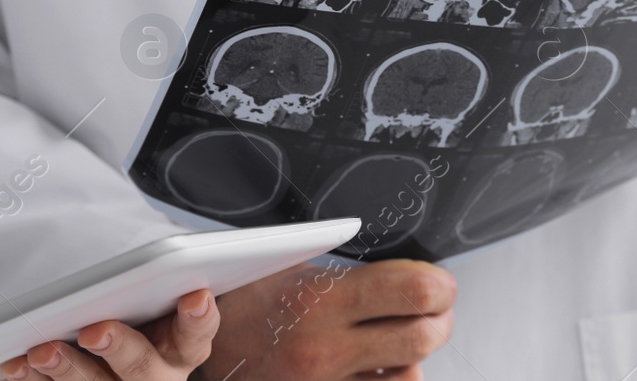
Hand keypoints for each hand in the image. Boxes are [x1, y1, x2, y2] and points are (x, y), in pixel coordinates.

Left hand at [0, 289, 218, 380]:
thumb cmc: (141, 318)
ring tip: (42, 352)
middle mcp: (158, 375)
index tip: (194, 296)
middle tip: (95, 331)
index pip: (198, 331)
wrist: (121, 359)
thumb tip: (140, 252)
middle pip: (142, 367)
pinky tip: (18, 365)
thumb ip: (152, 283)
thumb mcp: (156, 301)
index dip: (199, 316)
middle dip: (118, 348)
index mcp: (183, 346)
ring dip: (68, 369)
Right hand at [196, 260, 454, 380]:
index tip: (440, 283)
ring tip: (409, 337)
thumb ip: (344, 269)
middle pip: (423, 336)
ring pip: (410, 375)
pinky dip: (394, 380)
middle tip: (436, 308)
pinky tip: (385, 366)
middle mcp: (325, 348)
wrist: (196, 350)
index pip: (411, 290)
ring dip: (417, 354)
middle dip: (439, 319)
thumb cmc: (242, 302)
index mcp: (319, 299)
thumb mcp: (288, 268)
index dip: (439, 285)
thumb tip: (404, 268)